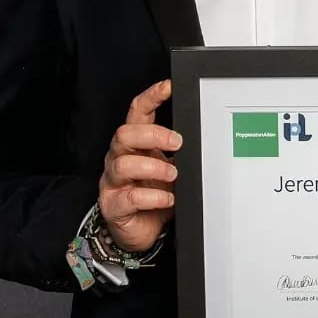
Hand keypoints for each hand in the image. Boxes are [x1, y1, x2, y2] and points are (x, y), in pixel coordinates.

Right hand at [98, 80, 179, 252]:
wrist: (141, 230)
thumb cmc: (154, 196)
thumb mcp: (170, 170)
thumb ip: (179, 154)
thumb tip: (203, 138)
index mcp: (135, 145)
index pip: (137, 113)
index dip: (150, 97)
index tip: (168, 87)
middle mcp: (120, 159)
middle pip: (125, 134)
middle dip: (153, 135)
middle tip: (177, 142)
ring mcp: (113, 182)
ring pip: (124, 163)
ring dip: (154, 167)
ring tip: (173, 175)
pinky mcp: (114, 205)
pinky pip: (129, 197)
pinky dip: (153, 197)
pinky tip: (168, 199)